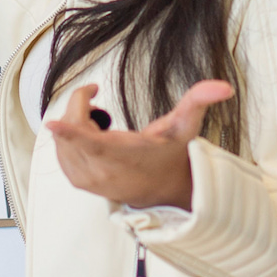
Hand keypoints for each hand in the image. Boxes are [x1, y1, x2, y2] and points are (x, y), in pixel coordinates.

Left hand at [46, 80, 232, 208]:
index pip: (94, 144)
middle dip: (78, 107)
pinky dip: (67, 137)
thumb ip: (199, 101)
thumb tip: (224, 86)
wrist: (163, 189)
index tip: (52, 122)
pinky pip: (60, 152)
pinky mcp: (80, 181)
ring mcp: (89, 179)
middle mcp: (105, 172)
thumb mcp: (187, 125)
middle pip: (72, 133)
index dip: (72, 132)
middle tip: (95, 98)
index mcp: (128, 155)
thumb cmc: (171, 154)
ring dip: (73, 122)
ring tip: (97, 119)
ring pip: (62, 142)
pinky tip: (87, 132)